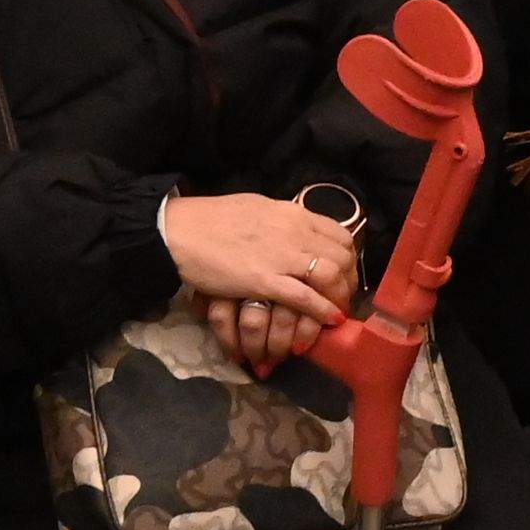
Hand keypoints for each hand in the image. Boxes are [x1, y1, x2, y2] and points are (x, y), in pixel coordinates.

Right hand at [165, 190, 365, 368]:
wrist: (181, 230)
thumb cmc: (213, 219)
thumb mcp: (259, 209)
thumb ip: (283, 221)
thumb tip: (297, 230)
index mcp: (294, 213)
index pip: (340, 235)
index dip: (349, 258)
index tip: (345, 274)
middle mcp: (296, 232)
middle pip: (342, 257)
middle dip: (349, 281)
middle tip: (344, 297)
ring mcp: (282, 256)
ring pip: (331, 276)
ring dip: (339, 297)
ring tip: (337, 311)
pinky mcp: (265, 280)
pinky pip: (305, 297)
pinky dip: (322, 310)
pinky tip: (330, 320)